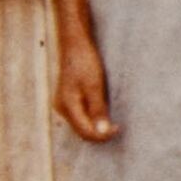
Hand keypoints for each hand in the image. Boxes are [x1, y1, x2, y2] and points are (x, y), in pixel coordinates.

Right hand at [52, 19, 110, 148]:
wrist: (75, 45)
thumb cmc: (84, 62)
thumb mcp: (94, 86)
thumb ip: (98, 110)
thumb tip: (102, 132)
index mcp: (67, 106)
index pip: (85, 131)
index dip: (102, 135)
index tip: (118, 128)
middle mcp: (62, 109)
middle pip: (82, 131)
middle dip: (99, 133)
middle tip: (117, 127)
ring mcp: (63, 105)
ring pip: (81, 125)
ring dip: (96, 126)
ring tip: (112, 120)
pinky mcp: (68, 100)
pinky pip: (80, 116)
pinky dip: (92, 118)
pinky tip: (103, 112)